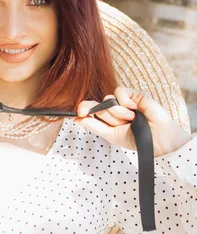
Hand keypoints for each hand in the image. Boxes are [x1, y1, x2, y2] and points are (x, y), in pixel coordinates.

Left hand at [74, 86, 191, 156]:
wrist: (157, 141)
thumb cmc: (136, 140)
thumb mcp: (111, 135)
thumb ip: (94, 126)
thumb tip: (77, 118)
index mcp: (108, 119)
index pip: (91, 109)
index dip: (84, 108)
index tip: (80, 112)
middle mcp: (114, 108)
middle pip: (98, 106)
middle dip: (107, 117)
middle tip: (119, 123)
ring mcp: (124, 101)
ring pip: (108, 100)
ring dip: (118, 113)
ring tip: (131, 120)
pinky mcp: (134, 94)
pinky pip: (119, 91)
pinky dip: (124, 101)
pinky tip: (134, 110)